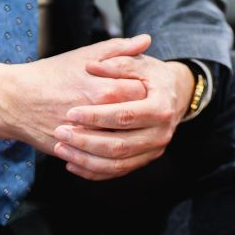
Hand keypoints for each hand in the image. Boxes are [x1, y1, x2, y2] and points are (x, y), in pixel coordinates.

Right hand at [0, 35, 151, 160]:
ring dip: (128, 138)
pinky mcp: (74, 152)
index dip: (147, 91)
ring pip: (120, 146)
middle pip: (135, 121)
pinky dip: (109, 157)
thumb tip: (146, 40)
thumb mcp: (86, 55)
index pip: (143, 95)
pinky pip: (101, 162)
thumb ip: (120, 49)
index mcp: (106, 89)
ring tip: (125, 128)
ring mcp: (86, 137)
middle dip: (140, 116)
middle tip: (138, 109)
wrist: (15, 100)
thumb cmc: (53, 74)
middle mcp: (99, 116)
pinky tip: (111, 147)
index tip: (145, 88)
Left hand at [51, 49, 195, 180]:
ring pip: (116, 164)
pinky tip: (72, 163)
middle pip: (119, 145)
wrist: (173, 96)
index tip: (71, 112)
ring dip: (85, 159)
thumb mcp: (140, 63)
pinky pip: (116, 172)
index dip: (97, 116)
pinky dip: (92, 171)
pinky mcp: (143, 161)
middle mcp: (160, 134)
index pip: (125, 115)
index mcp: (160, 108)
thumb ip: (117, 62)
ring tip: (61, 148)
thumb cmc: (152, 77)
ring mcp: (153, 150)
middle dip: (86, 141)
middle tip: (60, 132)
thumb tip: (92, 66)